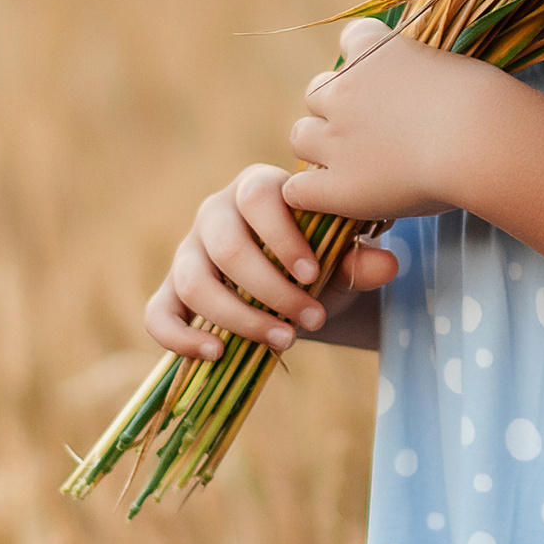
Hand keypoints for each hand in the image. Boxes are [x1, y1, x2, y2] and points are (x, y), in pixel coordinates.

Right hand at [146, 160, 400, 361]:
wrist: (296, 289)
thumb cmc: (319, 261)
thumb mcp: (342, 259)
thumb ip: (359, 259)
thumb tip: (386, 265)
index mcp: (257, 188)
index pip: (259, 197)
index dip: (283, 237)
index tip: (314, 275)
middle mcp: (215, 214)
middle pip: (227, 246)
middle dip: (271, 290)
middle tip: (312, 320)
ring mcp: (187, 253)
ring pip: (194, 281)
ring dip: (239, 318)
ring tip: (284, 341)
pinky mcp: (170, 291)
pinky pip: (157, 313)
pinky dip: (180, 337)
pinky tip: (215, 354)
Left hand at [284, 16, 517, 226]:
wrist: (480, 140)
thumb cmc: (485, 102)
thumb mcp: (452, 68)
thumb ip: (423, 75)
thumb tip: (422, 94)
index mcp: (372, 48)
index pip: (352, 38)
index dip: (367, 62)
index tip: (390, 80)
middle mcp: (344, 88)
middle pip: (318, 91)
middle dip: (338, 107)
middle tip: (374, 129)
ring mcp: (335, 138)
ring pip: (301, 136)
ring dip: (321, 145)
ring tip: (354, 163)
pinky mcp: (338, 186)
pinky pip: (299, 190)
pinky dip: (311, 193)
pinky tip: (335, 197)